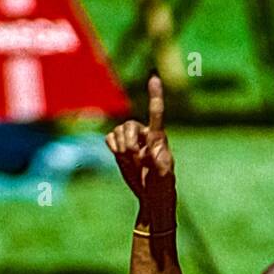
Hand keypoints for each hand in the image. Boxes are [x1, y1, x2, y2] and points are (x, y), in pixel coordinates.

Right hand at [106, 75, 175, 219]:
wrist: (152, 197)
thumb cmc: (162, 187)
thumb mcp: (164, 177)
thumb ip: (159, 162)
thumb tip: (152, 149)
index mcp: (158, 138)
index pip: (156, 112)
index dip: (154, 94)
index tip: (153, 76)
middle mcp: (144, 135)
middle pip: (127, 125)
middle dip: (127, 143)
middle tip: (135, 159)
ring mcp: (131, 140)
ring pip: (117, 132)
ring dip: (120, 148)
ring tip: (131, 162)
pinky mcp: (120, 148)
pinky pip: (109, 139)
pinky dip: (112, 148)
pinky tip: (121, 157)